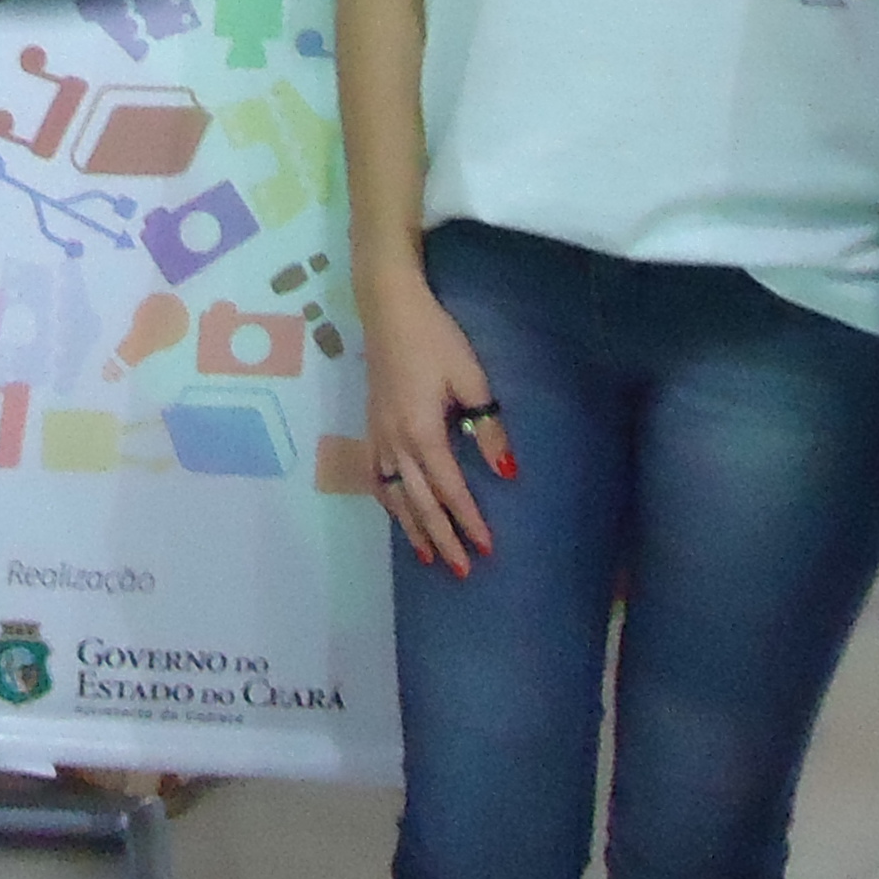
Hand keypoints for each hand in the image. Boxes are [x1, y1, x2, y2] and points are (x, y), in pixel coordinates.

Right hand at [358, 274, 507, 577]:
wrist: (388, 308)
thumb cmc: (435, 339)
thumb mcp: (470, 378)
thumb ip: (487, 426)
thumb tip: (507, 471)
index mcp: (422, 434)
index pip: (450, 490)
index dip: (469, 521)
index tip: (487, 549)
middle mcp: (396, 443)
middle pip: (420, 502)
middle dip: (442, 538)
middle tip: (461, 570)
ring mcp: (378, 435)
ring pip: (394, 494)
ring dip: (412, 527)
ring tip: (427, 555)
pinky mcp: (371, 425)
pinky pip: (378, 475)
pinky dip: (389, 500)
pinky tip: (397, 510)